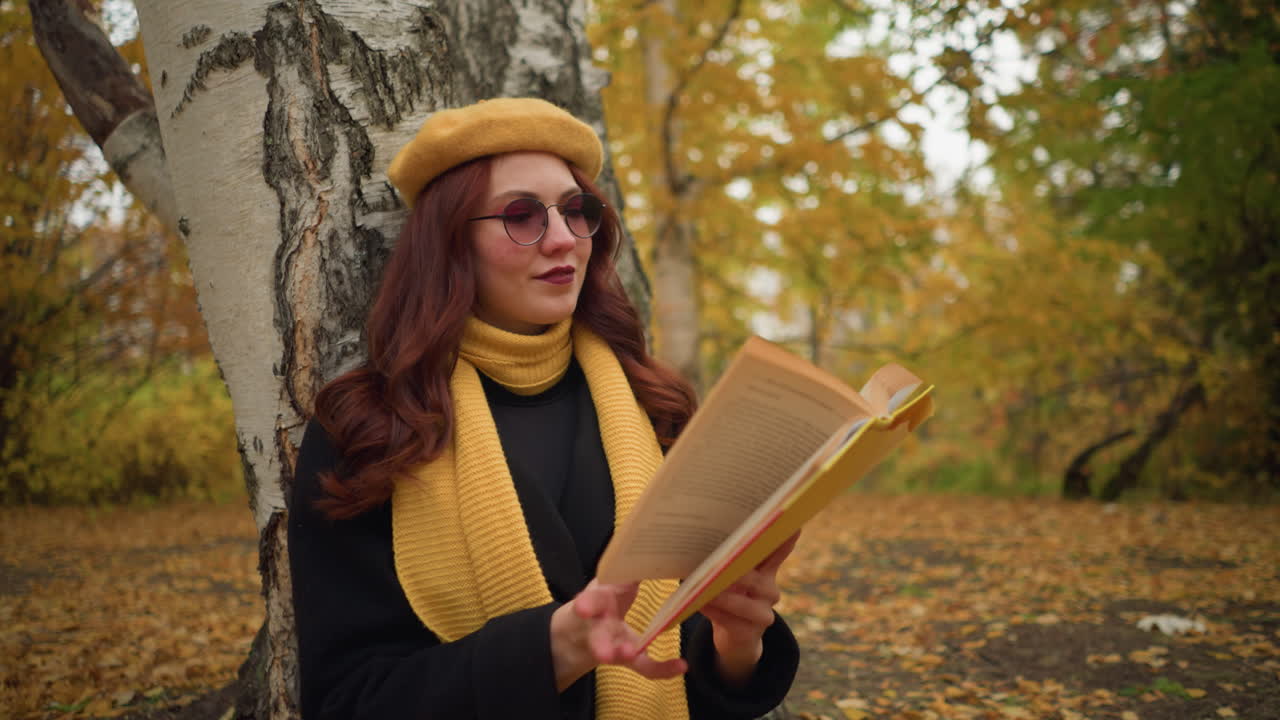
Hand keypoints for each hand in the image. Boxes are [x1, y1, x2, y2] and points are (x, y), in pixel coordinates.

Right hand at [550, 580, 687, 691]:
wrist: (582, 631)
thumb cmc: (604, 598)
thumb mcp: (610, 581)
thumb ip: (626, 569)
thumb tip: (648, 534)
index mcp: (596, 601)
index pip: (590, 602)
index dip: (586, 604)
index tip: (582, 607)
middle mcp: (600, 625)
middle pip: (597, 635)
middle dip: (599, 642)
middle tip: (603, 652)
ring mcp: (612, 644)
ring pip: (614, 653)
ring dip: (620, 654)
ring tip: (630, 655)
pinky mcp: (624, 657)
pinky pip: (642, 666)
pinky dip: (661, 669)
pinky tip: (681, 666)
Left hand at [698, 531, 798, 686]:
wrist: (737, 636)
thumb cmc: (732, 595)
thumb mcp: (736, 575)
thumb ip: (732, 558)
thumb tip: (709, 535)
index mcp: (767, 572)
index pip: (778, 552)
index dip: (786, 540)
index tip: (793, 525)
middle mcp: (770, 591)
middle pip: (757, 579)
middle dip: (737, 570)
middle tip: (722, 560)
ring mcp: (762, 614)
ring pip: (743, 603)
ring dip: (722, 594)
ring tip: (704, 586)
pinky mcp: (749, 633)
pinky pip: (729, 620)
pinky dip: (713, 611)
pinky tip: (700, 603)